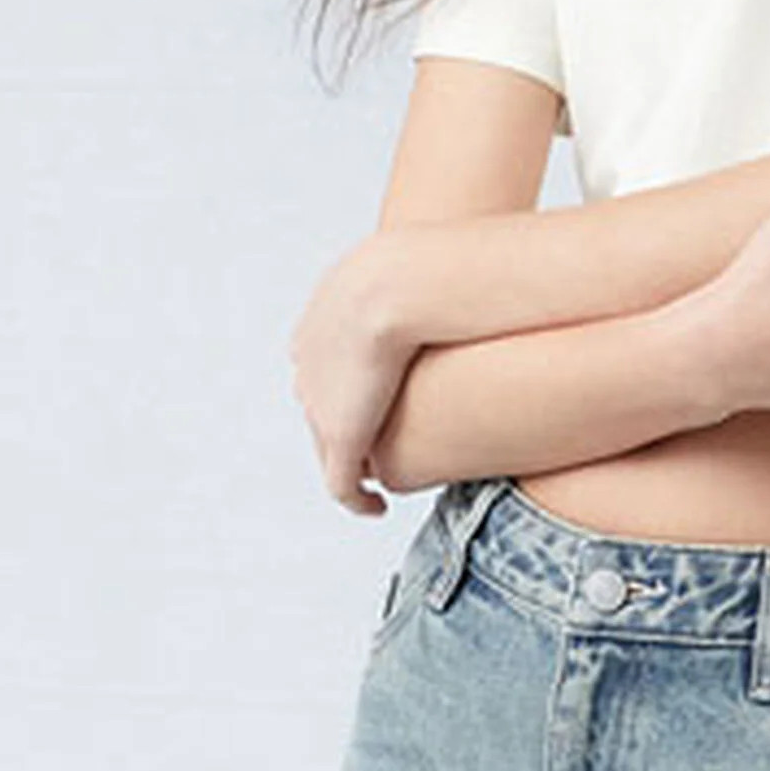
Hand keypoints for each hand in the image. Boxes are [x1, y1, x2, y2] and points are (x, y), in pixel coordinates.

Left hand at [288, 232, 416, 514]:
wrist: (398, 285)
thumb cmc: (420, 266)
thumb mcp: (417, 260)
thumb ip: (428, 272)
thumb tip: (460, 266)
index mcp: (317, 328)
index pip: (325, 370)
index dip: (350, 387)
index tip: (376, 398)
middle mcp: (309, 371)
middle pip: (322, 411)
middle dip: (344, 428)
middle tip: (376, 445)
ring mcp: (321, 407)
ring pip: (329, 449)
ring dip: (352, 464)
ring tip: (379, 480)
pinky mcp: (342, 438)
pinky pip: (341, 483)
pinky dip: (355, 499)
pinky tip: (377, 509)